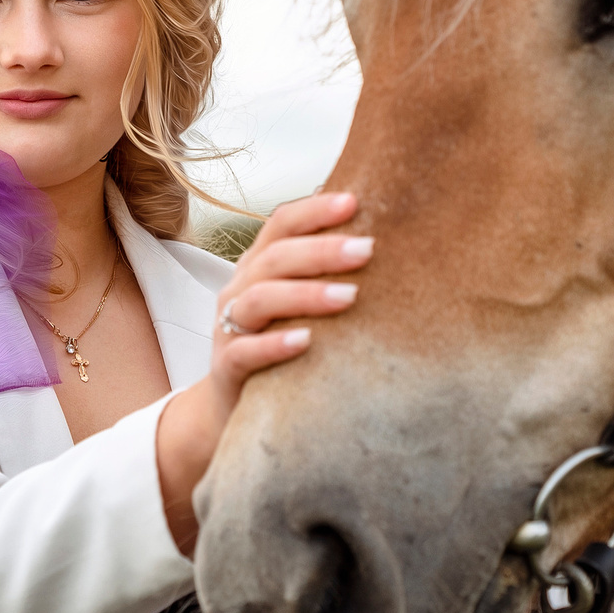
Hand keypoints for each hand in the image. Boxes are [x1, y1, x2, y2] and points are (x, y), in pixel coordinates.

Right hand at [155, 191, 367, 551]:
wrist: (229, 411)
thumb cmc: (282, 350)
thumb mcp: (300, 307)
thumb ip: (327, 276)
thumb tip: (387, 242)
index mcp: (259, 266)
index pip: (281, 224)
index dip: (315, 211)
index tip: (356, 201)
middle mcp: (239, 290)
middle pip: (275, 258)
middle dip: (322, 250)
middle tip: (368, 248)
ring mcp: (228, 329)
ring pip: (259, 299)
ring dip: (305, 294)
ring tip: (349, 296)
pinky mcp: (226, 369)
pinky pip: (244, 352)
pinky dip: (275, 345)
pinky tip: (307, 341)